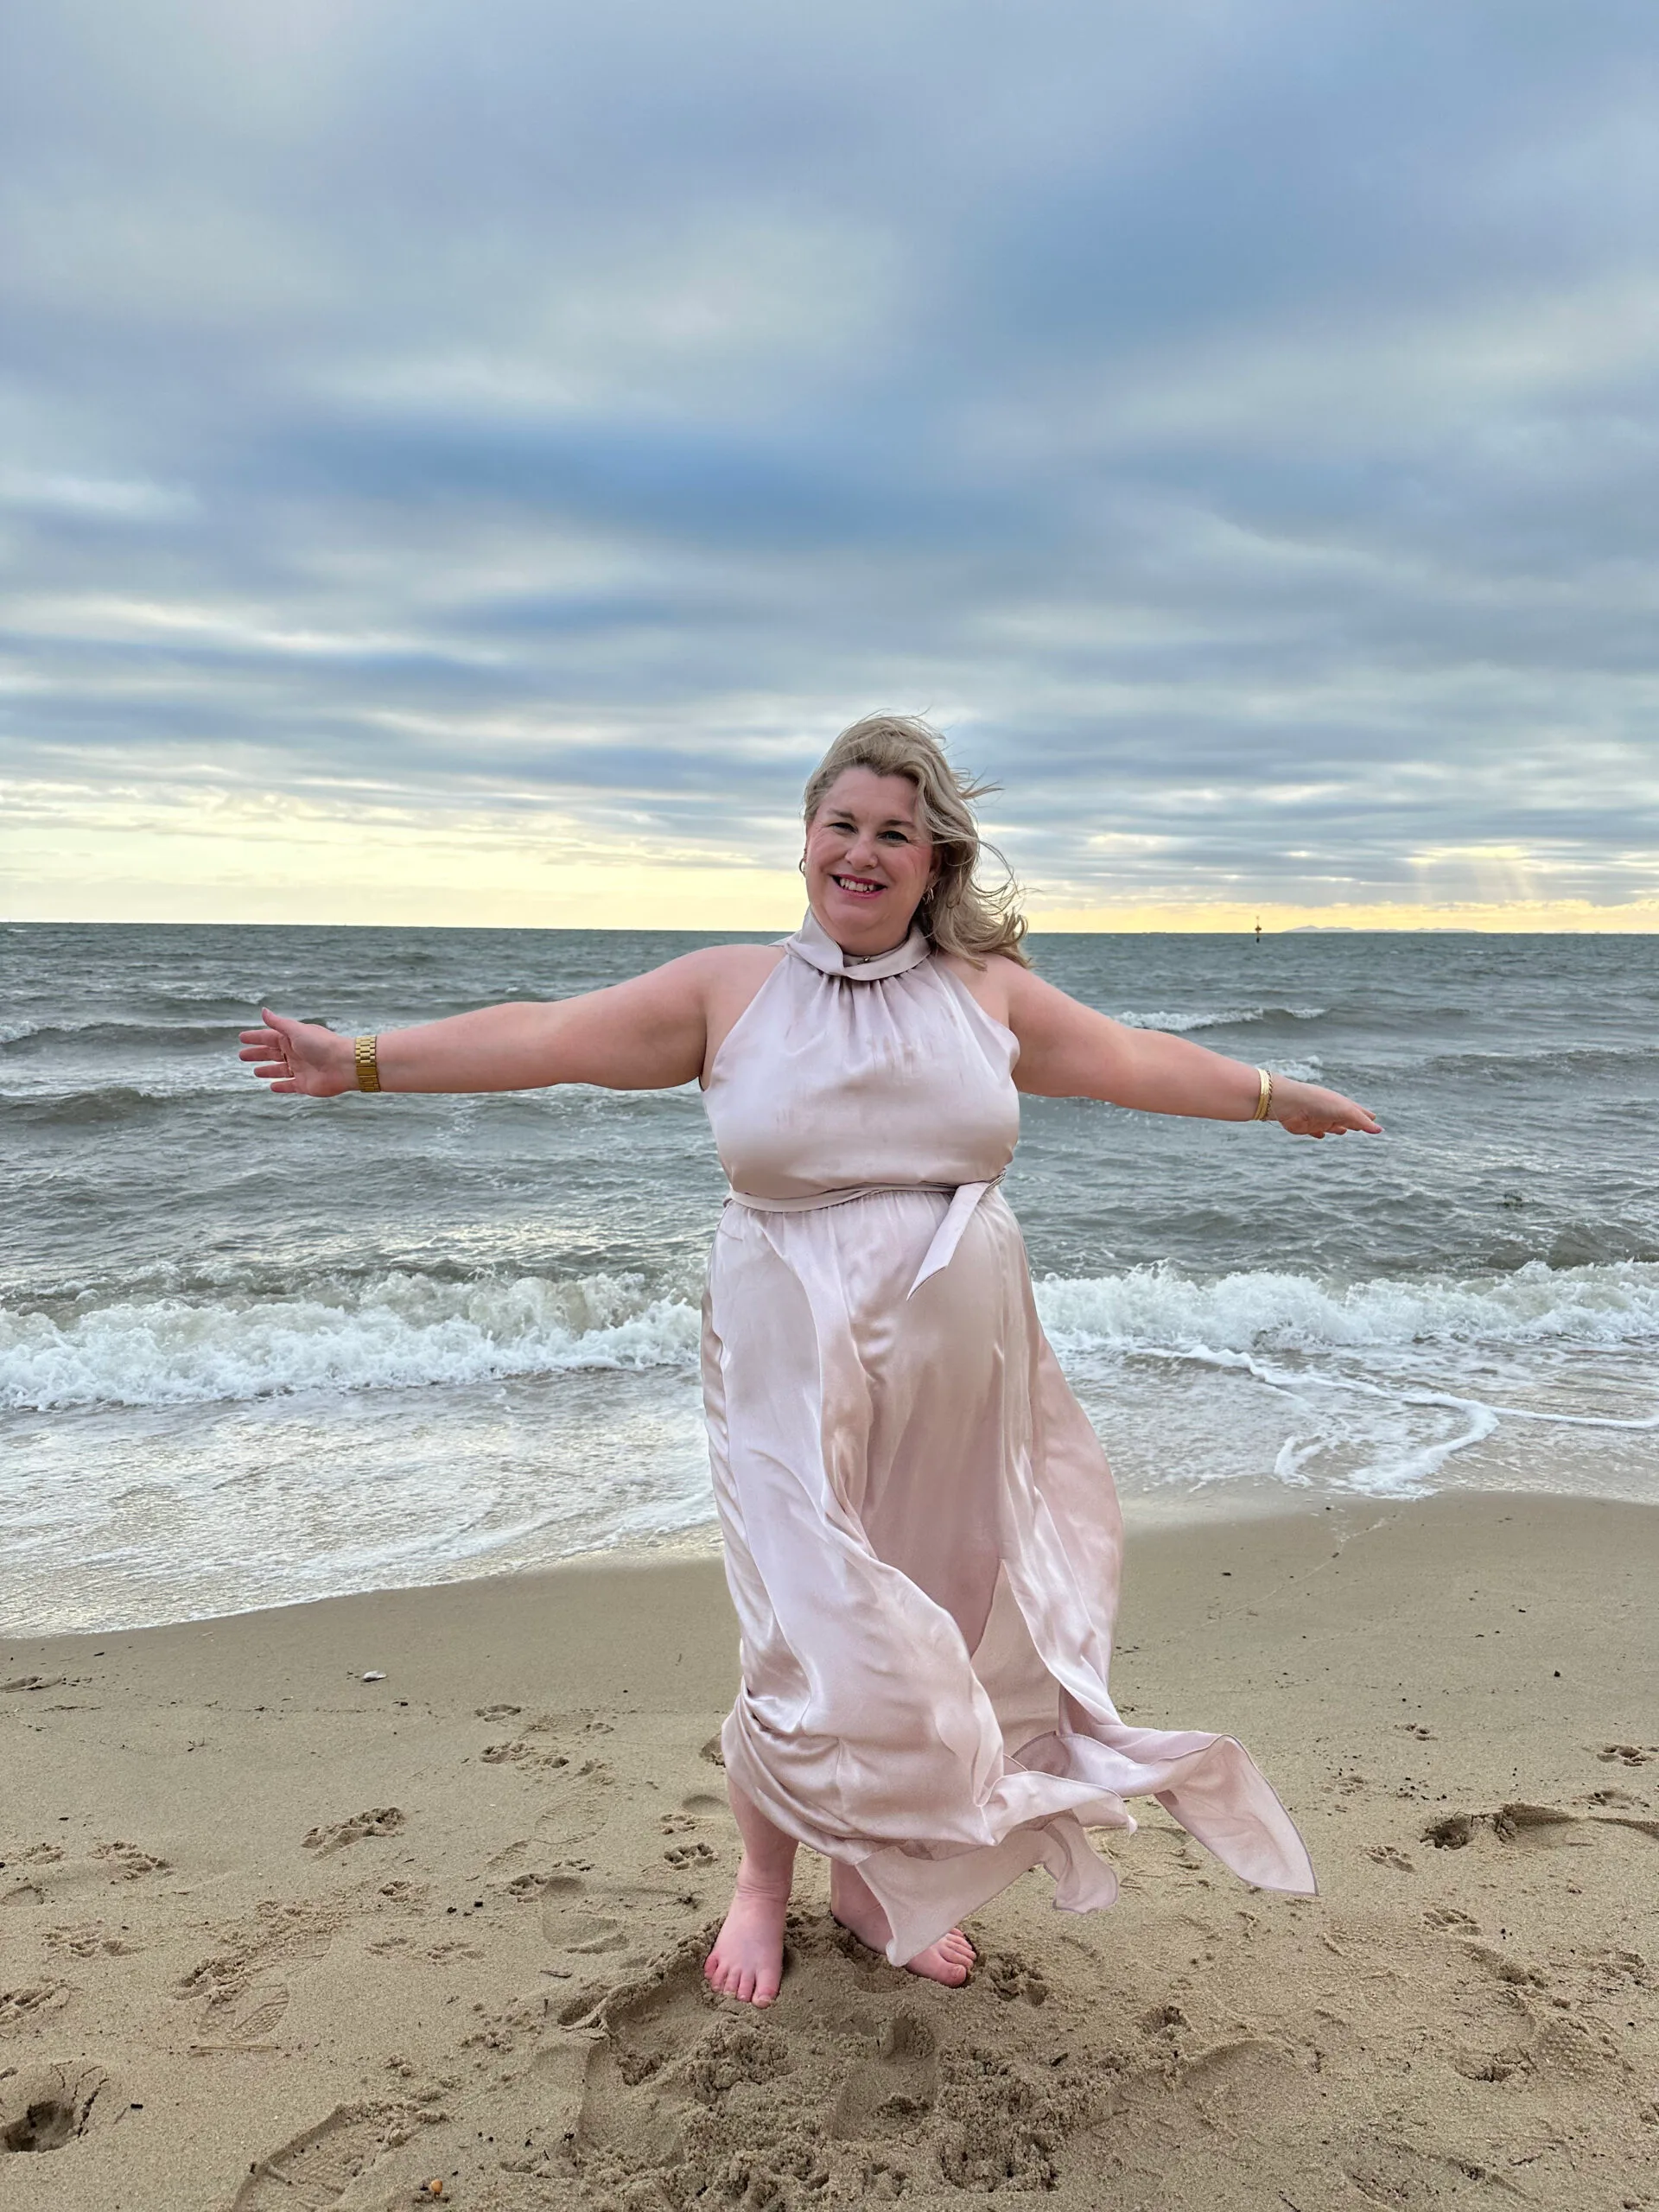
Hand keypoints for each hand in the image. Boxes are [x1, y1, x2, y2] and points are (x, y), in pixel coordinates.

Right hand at [239, 1009, 356, 1096]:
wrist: (345, 1065)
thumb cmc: (322, 1044)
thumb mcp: (297, 1031)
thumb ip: (278, 1023)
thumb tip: (263, 1010)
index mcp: (293, 1038)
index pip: (269, 1037)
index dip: (255, 1037)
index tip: (241, 1038)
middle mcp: (296, 1053)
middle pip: (272, 1054)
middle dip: (257, 1054)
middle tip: (242, 1055)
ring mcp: (301, 1069)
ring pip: (280, 1070)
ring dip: (268, 1070)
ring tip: (255, 1071)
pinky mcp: (305, 1085)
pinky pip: (290, 1086)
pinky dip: (281, 1086)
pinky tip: (271, 1087)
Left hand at [1270, 1077, 1380, 1138]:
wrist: (1290, 1103)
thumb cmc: (1320, 1103)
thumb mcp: (1346, 1111)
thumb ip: (1362, 1121)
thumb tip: (1380, 1130)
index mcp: (1342, 1104)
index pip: (1358, 1111)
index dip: (1366, 1116)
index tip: (1374, 1119)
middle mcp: (1331, 1111)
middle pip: (1346, 1118)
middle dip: (1354, 1122)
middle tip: (1363, 1126)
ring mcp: (1319, 1119)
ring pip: (1332, 1125)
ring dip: (1338, 1128)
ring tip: (1344, 1130)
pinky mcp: (1307, 1127)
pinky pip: (1315, 1131)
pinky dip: (1319, 1133)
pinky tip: (1321, 1135)